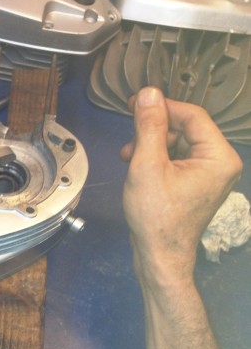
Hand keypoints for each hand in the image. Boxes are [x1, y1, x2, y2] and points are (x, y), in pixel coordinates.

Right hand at [120, 87, 241, 287]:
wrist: (159, 256)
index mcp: (219, 157)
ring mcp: (209, 175)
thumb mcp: (147, 165)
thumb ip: (148, 126)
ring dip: (150, 144)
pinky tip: (137, 166)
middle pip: (185, 128)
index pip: (193, 116)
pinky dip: (155, 158)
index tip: (134, 103)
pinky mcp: (195, 184)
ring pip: (178, 142)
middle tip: (128, 138)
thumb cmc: (156, 216)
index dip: (162, 107)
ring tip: (129, 157)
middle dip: (153, 131)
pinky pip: (176, 158)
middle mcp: (220, 163)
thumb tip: (148, 93)